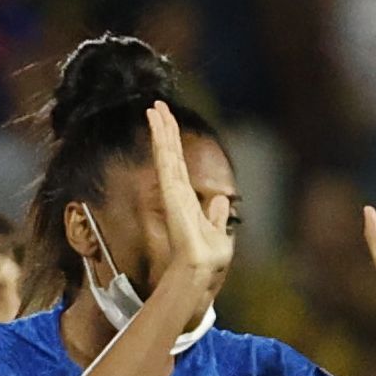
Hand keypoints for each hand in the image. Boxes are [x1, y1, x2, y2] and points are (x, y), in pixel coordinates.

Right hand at [148, 101, 232, 283]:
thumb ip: (216, 214)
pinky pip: (165, 157)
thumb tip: (220, 200)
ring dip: (161, 128)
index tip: (167, 126)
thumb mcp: (217, 231)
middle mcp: (176, 192)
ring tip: (155, 107)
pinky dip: (161, 138)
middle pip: (169, 154)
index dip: (173, 146)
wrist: (202, 268)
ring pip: (166, 152)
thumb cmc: (208, 257)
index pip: (178, 166)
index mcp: (186, 200)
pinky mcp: (170, 189)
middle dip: (164, 130)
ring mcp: (172, 189)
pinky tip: (157, 120)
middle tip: (156, 107)